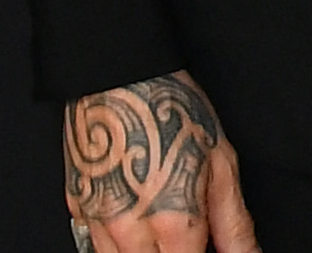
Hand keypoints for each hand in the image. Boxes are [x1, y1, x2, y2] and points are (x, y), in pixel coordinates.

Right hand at [64, 71, 261, 251]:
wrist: (119, 76)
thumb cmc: (173, 110)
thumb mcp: (221, 161)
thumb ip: (234, 225)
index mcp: (174, 223)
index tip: (206, 244)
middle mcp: (132, 234)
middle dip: (177, 252)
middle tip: (189, 233)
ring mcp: (99, 226)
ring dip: (149, 251)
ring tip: (165, 222)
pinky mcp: (77, 214)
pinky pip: (98, 249)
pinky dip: (121, 244)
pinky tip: (139, 219)